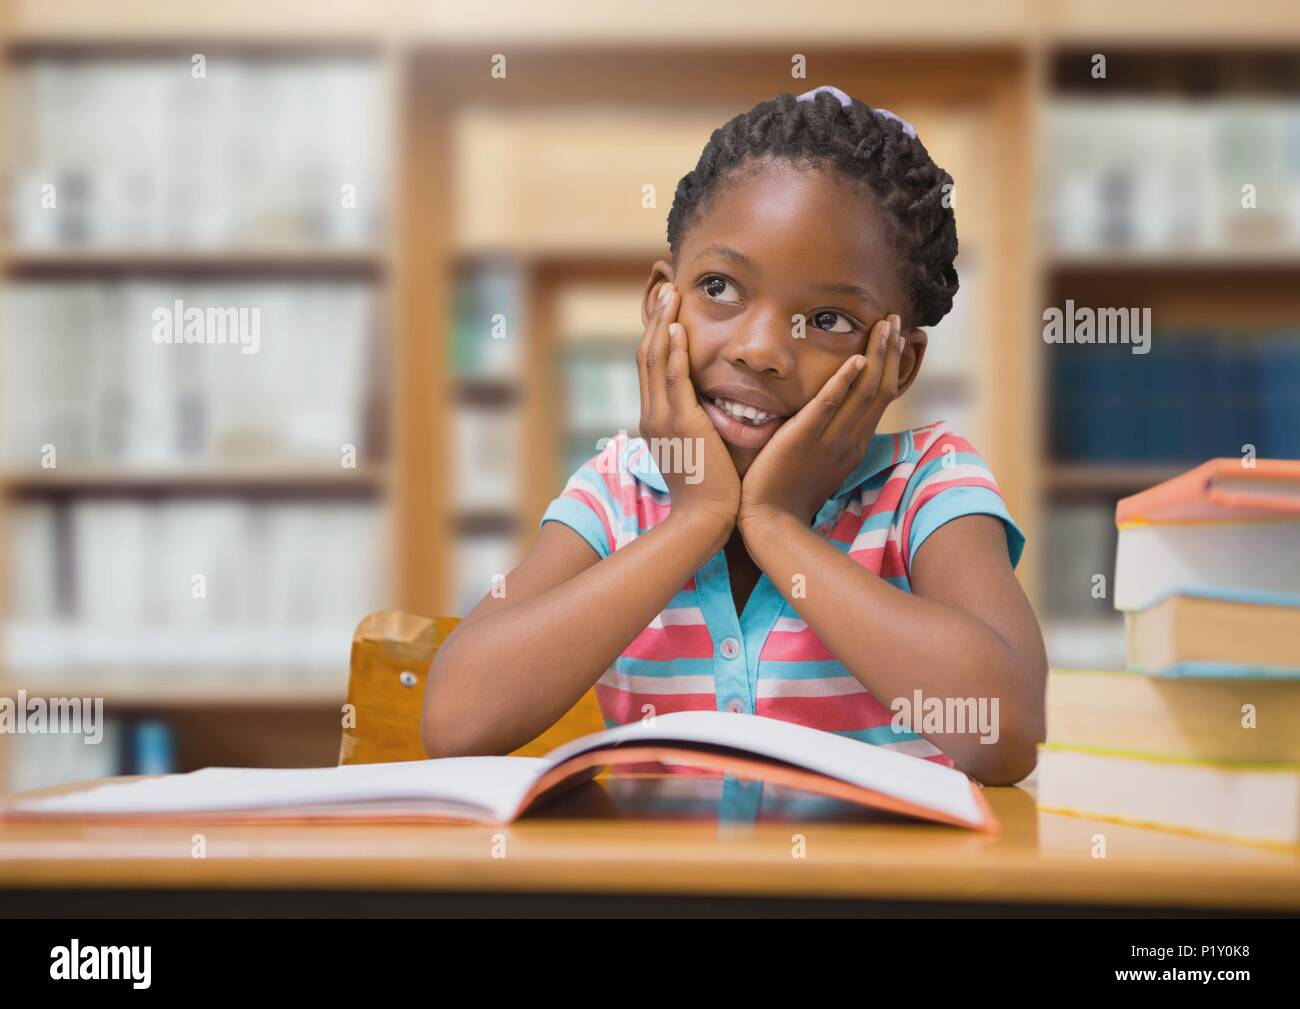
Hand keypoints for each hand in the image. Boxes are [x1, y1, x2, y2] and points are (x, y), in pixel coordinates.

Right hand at [637, 283, 740, 532]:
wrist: (705, 519)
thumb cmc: (710, 492)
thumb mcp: (697, 452)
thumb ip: (698, 428)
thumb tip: (710, 411)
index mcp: (655, 421)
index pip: (651, 369)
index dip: (657, 336)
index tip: (666, 310)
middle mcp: (652, 415)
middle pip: (646, 355)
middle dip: (656, 319)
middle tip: (665, 288)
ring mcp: (663, 418)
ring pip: (655, 359)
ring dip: (662, 323)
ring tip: (670, 293)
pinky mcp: (681, 422)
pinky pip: (673, 377)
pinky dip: (673, 350)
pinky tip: (678, 327)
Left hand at [739, 313, 904, 539]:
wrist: (770, 524)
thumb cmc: (787, 495)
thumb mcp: (819, 462)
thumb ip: (828, 436)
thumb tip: (831, 413)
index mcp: (853, 445)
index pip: (881, 398)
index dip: (892, 367)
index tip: (897, 339)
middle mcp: (849, 441)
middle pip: (879, 389)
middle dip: (890, 352)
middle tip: (896, 320)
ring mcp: (829, 440)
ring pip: (863, 393)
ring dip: (876, 356)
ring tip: (885, 326)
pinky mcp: (803, 440)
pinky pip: (827, 407)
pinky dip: (843, 382)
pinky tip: (854, 359)